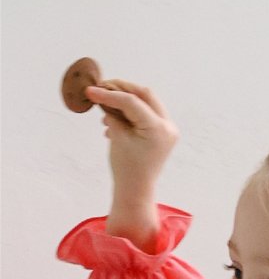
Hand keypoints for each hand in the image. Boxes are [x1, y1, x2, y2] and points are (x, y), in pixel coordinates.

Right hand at [84, 79, 178, 196]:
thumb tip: (104, 96)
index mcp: (158, 129)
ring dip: (126, 101)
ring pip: (146, 103)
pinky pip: (147, 114)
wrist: (136, 191)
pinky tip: (113, 121)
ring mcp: (168, 130)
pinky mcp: (163, 134)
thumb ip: (113, 114)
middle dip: (122, 89)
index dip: (109, 94)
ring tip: (105, 109)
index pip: (132, 102)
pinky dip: (131, 112)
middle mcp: (168, 127)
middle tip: (102, 87)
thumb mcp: (117, 137)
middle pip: (144, 95)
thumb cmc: (126, 168)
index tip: (90, 90)